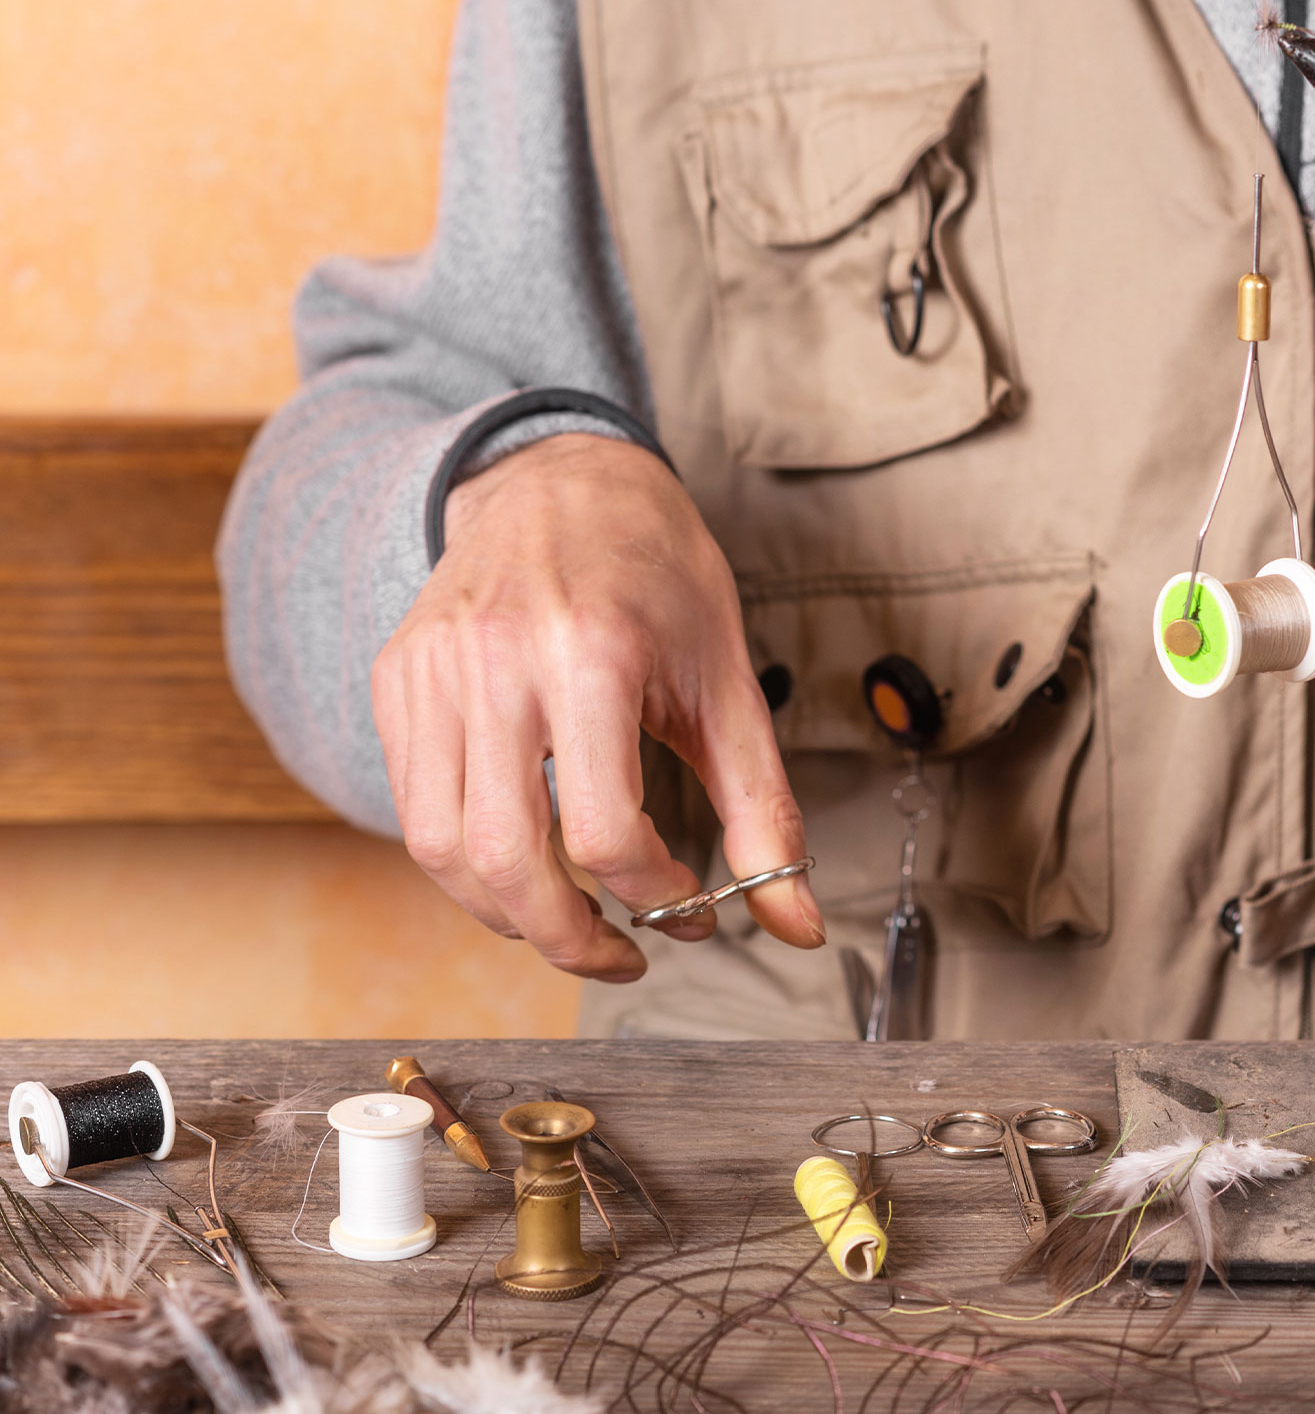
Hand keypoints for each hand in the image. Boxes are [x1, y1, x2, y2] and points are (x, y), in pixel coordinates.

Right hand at [371, 433, 822, 980]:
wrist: (562, 478)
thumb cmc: (654, 572)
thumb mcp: (727, 682)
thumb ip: (764, 810)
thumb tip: (797, 922)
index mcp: (592, 653)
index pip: (602, 832)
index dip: (654, 898)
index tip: (689, 909)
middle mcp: (497, 661)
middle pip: (505, 859)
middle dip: (567, 939)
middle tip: (622, 956)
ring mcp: (432, 670)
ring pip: (439, 848)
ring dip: (505, 916)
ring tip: (569, 923)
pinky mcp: (396, 679)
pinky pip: (411, 806)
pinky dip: (464, 861)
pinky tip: (522, 861)